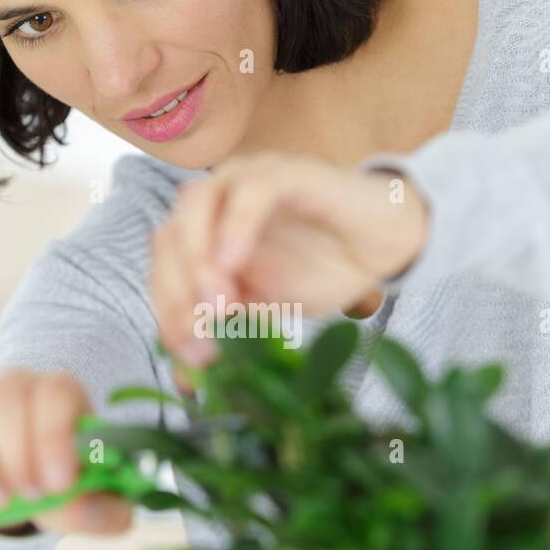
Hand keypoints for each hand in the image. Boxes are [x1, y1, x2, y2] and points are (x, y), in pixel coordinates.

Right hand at [0, 368, 132, 535]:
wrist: (25, 483)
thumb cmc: (62, 485)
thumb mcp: (91, 501)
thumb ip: (103, 509)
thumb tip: (82, 508)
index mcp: (60, 395)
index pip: (55, 391)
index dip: (53, 436)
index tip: (56, 485)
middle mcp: (12, 387)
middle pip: (7, 396)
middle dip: (16, 454)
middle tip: (28, 497)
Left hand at [150, 152, 427, 363]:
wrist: (385, 246)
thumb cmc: (324, 271)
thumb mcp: (268, 314)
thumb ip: (227, 333)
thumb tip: (184, 378)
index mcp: (202, 231)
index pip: (164, 267)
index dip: (169, 313)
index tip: (191, 358)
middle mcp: (216, 199)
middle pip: (170, 236)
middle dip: (179, 293)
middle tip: (203, 339)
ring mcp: (249, 178)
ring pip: (197, 204)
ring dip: (199, 257)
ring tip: (219, 305)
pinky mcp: (289, 171)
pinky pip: (253, 189)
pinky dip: (236, 225)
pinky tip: (234, 263)